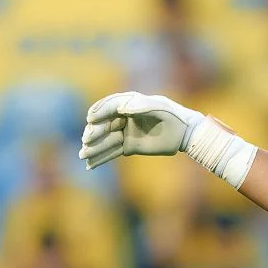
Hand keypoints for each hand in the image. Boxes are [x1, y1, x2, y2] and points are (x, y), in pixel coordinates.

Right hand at [80, 92, 201, 169]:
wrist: (184, 133)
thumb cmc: (173, 116)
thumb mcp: (160, 108)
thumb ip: (141, 106)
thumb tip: (121, 109)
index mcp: (130, 102)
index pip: (110, 107)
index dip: (100, 112)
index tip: (90, 119)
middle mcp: (124, 117)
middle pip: (105, 124)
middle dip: (94, 132)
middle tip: (86, 141)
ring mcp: (125, 132)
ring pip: (107, 140)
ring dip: (94, 147)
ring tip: (83, 155)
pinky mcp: (129, 146)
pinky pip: (113, 152)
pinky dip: (102, 158)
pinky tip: (90, 164)